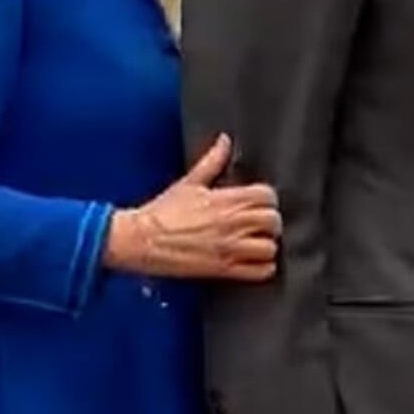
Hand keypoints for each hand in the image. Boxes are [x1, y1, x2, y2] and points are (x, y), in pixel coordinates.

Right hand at [104, 134, 281, 281]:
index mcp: (225, 200)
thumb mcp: (189, 182)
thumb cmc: (162, 212)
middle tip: (260, 225)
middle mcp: (232, 224)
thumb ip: (212, 161)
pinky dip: (262, 268)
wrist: (140, 240)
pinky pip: (259, 272)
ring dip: (267, 246)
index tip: (259, 203)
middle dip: (270, 222)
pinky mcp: (222, 269)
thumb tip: (225, 141)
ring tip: (257, 244)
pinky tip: (254, 262)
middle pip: (273, 221)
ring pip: (270, 247)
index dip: (267, 199)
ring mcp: (229, 248)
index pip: (267, 195)